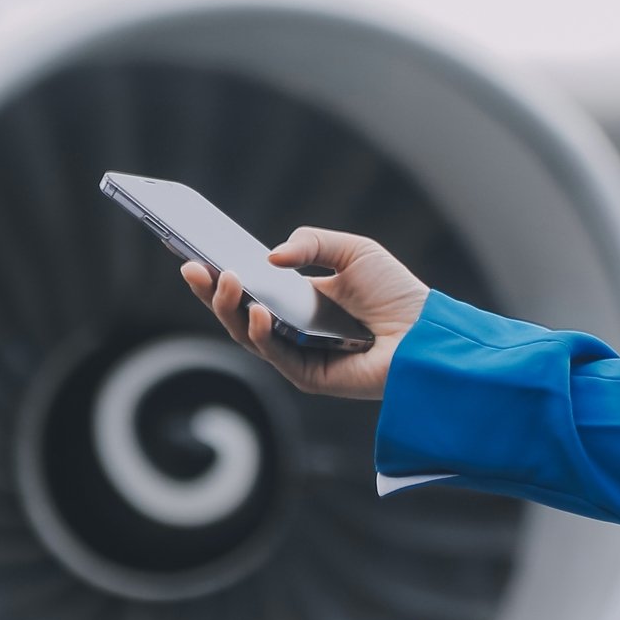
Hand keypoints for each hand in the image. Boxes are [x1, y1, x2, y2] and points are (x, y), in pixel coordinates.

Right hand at [181, 227, 430, 400]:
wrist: (427, 331)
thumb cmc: (396, 293)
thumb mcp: (353, 251)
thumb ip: (311, 244)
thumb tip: (268, 256)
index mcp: (298, 299)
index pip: (250, 286)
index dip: (220, 271)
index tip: (193, 249)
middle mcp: (293, 328)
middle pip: (239, 312)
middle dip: (212, 290)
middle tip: (192, 266)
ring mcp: (298, 353)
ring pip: (247, 335)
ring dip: (229, 308)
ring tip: (221, 280)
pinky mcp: (309, 376)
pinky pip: (275, 356)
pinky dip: (260, 333)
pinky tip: (257, 311)